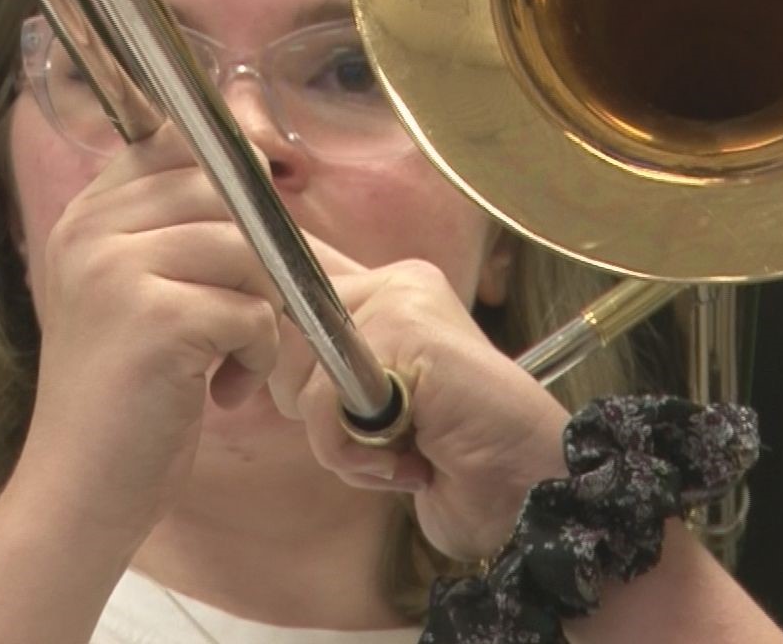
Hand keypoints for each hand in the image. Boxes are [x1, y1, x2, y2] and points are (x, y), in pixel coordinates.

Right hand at [17, 125, 284, 541]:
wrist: (79, 491)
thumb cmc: (124, 401)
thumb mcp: (132, 296)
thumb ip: (171, 233)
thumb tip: (253, 163)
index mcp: (84, 218)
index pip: (175, 145)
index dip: (229, 179)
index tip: (249, 233)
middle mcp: (90, 232)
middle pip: (223, 192)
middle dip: (260, 253)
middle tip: (248, 316)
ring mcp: (117, 272)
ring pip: (248, 250)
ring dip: (263, 312)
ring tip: (232, 361)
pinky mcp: (155, 320)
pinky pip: (253, 310)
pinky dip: (258, 355)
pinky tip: (223, 391)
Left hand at [268, 259, 570, 560]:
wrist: (530, 498)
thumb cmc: (457, 464)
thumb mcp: (378, 408)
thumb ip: (331, 376)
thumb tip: (253, 364)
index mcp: (391, 291)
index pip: (289, 301)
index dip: (277, 362)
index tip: (293, 409)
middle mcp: (397, 284)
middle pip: (282, 337)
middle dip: (314, 413)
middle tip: (382, 444)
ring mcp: (405, 301)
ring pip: (301, 373)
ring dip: (340, 442)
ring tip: (401, 455)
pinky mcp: (409, 332)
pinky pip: (325, 399)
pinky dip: (353, 453)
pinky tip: (409, 463)